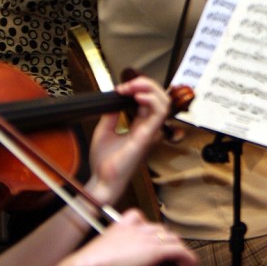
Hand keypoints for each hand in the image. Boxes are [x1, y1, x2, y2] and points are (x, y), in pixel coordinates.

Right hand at [54, 210, 195, 265]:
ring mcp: (146, 237)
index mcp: (121, 226)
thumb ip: (125, 253)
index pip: (142, 221)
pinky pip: (180, 251)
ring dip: (178, 251)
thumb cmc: (92, 264)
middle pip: (160, 230)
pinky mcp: (155, 249)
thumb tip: (146, 264)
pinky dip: (187, 260)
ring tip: (180, 264)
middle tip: (170, 259)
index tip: (154, 246)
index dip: (152, 235)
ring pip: (172, 238)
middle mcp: (135, 228)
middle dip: (167, 243)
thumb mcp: (109, 253)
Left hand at [84, 74, 169, 205]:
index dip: (139, 88)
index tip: (120, 88)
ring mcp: (149, 132)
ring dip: (149, 88)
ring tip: (133, 87)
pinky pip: (159, 114)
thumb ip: (112, 114)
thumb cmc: (104, 163)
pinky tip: (138, 97)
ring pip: (164, 102)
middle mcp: (148, 128)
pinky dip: (151, 100)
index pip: (150, 100)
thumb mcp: (104, 130)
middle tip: (127, 85)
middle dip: (146, 84)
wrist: (102, 181)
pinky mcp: (147, 136)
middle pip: (160, 98)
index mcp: (140, 126)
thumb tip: (114, 98)